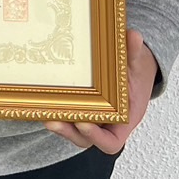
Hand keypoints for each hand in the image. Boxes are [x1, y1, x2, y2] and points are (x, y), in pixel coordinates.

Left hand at [44, 30, 157, 154]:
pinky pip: (68, 115)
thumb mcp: (138, 62)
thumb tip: (133, 35)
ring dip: (58, 124)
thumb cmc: (136, 71)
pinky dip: (57, 110)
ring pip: (72, 129)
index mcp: (125, 120)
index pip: (111, 143)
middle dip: (68, 132)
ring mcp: (91, 117)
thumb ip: (134, 52)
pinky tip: (41, 99)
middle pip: (84, 139)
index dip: (96, 137)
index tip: (83, 123)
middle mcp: (106, 124)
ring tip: (42, 112)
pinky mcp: (79, 107)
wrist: (133, 68)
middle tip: (52, 120)